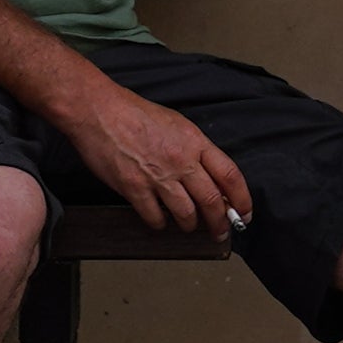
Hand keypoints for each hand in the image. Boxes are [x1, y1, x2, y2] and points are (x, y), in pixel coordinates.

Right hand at [55, 71, 249, 241]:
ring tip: (188, 226)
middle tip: (220, 231)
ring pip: (186, 213)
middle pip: (212, 201)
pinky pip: (155, 216)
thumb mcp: (176, 123)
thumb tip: (208, 175)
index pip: (230, 175)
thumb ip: (194, 149)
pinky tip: (159, 220)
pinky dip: (159, 223)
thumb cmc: (133, 113)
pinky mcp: (135, 188)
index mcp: (195, 142)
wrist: (98, 110)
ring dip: (190, 224)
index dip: (242, 199)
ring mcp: (158, 176)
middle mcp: (181, 161)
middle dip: (220, 222)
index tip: (243, 213)